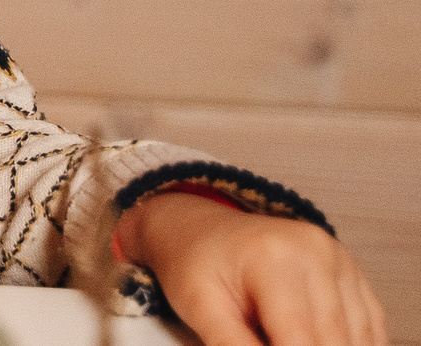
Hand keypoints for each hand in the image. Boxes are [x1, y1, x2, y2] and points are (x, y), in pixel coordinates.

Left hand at [119, 192, 386, 345]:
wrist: (202, 230)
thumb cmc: (196, 266)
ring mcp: (342, 260)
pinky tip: (311, 340)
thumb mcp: (199, 307)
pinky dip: (347, 345)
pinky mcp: (355, 275)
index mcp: (275, 258)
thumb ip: (232, 345)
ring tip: (274, 334)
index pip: (299, 340)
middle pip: (332, 342)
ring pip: (356, 340)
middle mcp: (319, 253)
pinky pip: (369, 330)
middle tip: (262, 341)